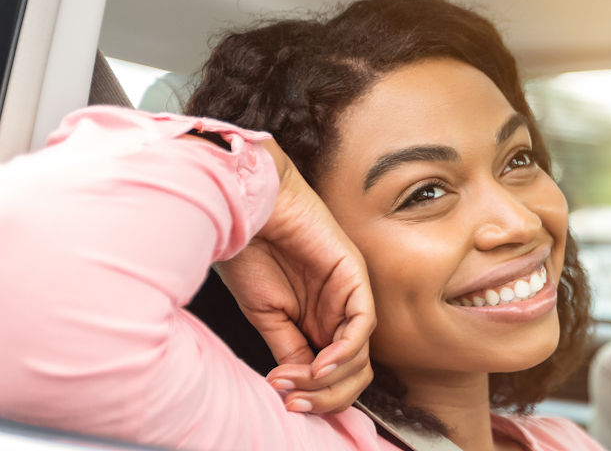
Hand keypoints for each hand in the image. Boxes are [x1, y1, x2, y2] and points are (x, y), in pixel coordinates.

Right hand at [214, 139, 375, 413]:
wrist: (247, 208)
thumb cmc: (251, 250)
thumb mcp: (267, 315)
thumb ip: (289, 348)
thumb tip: (297, 386)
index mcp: (317, 319)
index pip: (334, 372)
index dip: (316, 395)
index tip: (285, 402)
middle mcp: (338, 310)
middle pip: (353, 370)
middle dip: (326, 395)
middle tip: (294, 402)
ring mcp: (349, 294)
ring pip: (360, 355)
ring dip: (330, 379)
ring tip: (299, 383)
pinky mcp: (355, 277)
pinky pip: (363, 324)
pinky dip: (345, 351)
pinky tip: (321, 364)